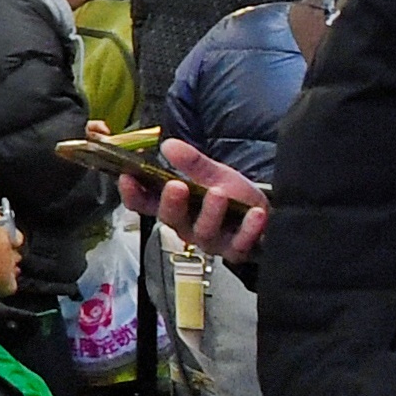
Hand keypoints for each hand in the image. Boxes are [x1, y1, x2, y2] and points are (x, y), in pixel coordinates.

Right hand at [139, 136, 265, 260]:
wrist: (268, 218)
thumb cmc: (234, 198)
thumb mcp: (214, 174)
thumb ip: (192, 162)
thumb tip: (169, 145)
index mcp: (175, 207)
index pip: (144, 204)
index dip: (132, 194)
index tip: (128, 178)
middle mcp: (187, 227)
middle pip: (170, 219)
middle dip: (171, 203)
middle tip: (176, 186)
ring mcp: (210, 241)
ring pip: (203, 232)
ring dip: (210, 212)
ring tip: (219, 193)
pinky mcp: (235, 250)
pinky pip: (238, 243)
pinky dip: (247, 229)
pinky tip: (255, 214)